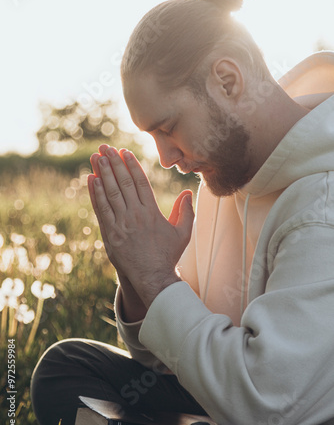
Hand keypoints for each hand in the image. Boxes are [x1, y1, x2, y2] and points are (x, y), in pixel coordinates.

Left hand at [88, 145, 193, 307]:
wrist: (152, 278)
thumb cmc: (168, 255)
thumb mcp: (182, 233)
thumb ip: (185, 211)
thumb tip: (187, 193)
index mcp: (152, 212)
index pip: (140, 182)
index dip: (131, 165)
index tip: (124, 152)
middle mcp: (135, 215)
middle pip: (122, 183)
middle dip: (114, 162)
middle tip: (105, 147)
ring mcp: (121, 225)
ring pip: (110, 193)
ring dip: (102, 173)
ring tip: (97, 156)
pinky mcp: (110, 234)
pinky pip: (101, 210)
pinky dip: (95, 194)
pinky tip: (91, 180)